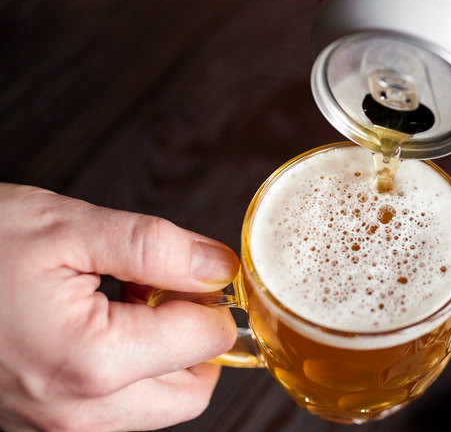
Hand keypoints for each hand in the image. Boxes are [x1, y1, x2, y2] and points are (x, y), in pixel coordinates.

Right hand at [0, 183, 238, 430]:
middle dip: (194, 338)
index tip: (194, 268)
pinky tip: (97, 327)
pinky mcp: (40, 426)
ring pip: (157, 406)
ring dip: (162, 357)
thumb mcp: (66, 228)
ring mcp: (55, 429)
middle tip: (158, 288)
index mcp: (91, 362)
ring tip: (120, 303)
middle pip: (192, 390)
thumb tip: (220, 267)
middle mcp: (77, 413)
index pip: (208, 340)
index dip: (212, 296)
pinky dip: (128, 373)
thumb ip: (157, 248)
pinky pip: (116, 412)